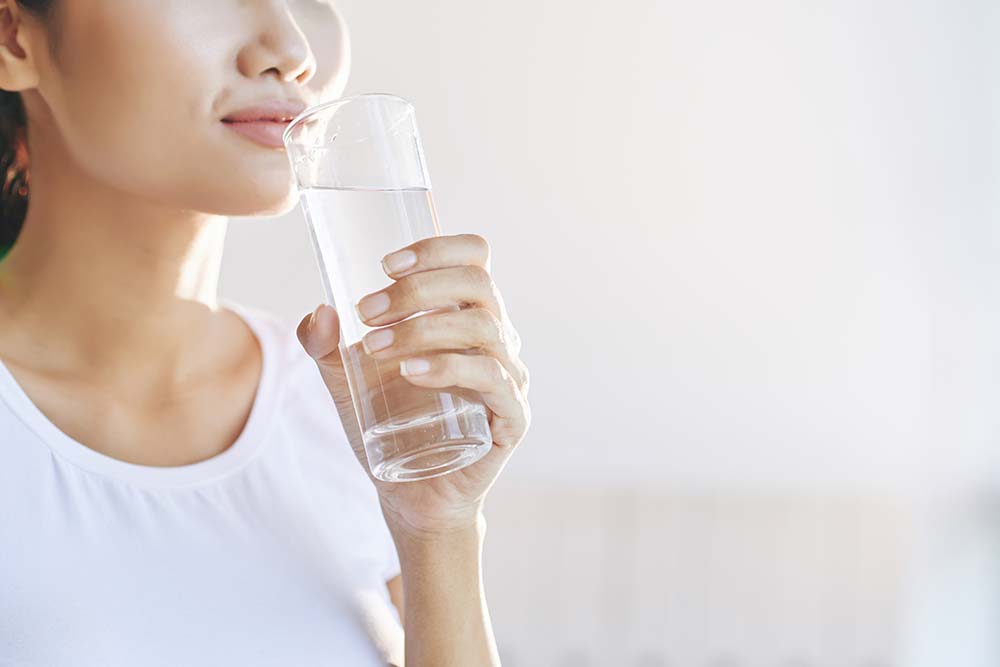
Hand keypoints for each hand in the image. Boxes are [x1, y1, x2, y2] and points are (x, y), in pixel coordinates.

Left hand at [296, 233, 530, 539]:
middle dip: (417, 289)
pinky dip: (450, 368)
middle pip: (477, 284)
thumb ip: (324, 346)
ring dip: (424, 328)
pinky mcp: (512, 416)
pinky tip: (411, 372)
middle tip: (366, 311)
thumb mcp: (345, 379)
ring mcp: (509, 376)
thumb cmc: (389, 424)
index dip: (437, 248)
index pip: (474, 257)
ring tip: (375, 347)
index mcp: (465, 313)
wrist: (413, 493)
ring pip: (482, 329)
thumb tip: (320, 313)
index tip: (385, 264)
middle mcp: (496, 337)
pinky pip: (492, 380)